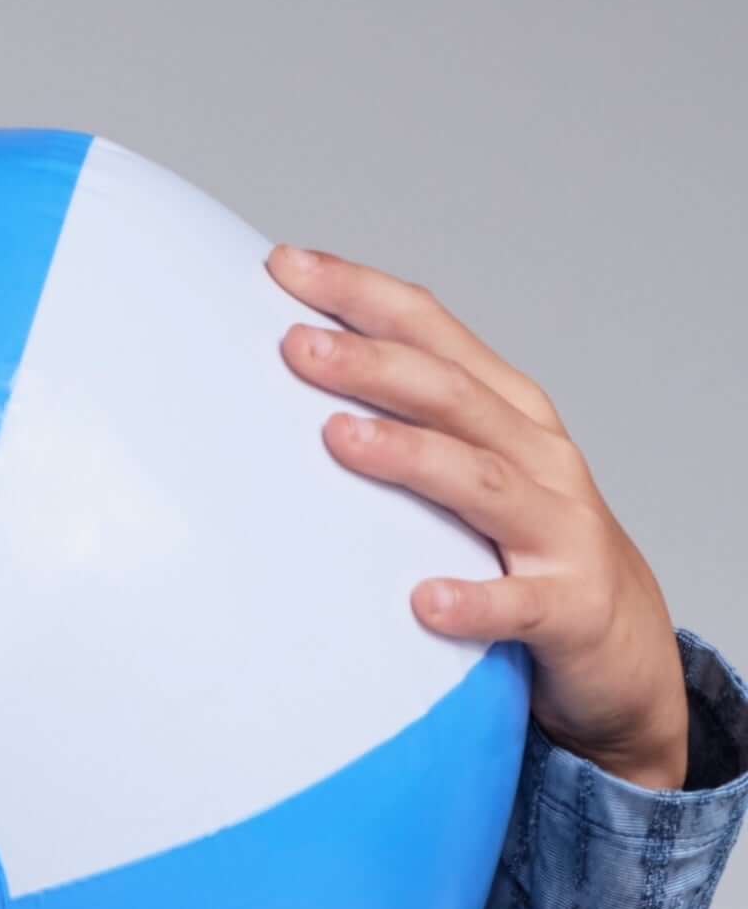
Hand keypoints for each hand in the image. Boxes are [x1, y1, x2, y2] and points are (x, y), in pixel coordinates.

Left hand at [270, 246, 688, 790]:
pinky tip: (425, 602)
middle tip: (294, 345)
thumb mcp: (474, 476)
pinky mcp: (567, 606)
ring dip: (409, 456)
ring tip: (338, 438)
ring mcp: (558, 528)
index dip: (364, 296)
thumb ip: (409, 434)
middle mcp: (537, 455)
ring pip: (479, 480)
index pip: (433, 335)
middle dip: (372, 363)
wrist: (623, 642)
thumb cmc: (528, 550)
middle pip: (450, 394)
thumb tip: (292, 400)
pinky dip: (473, 600)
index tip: (286, 266)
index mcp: (509, 413)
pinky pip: (516, 604)